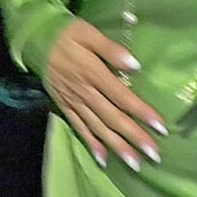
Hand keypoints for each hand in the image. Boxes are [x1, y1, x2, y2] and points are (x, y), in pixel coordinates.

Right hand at [44, 19, 167, 170]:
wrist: (36, 40)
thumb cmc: (67, 34)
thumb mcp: (88, 33)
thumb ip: (111, 50)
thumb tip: (134, 66)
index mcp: (93, 74)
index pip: (122, 97)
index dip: (141, 112)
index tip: (160, 127)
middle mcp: (84, 92)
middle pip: (112, 118)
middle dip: (134, 137)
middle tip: (154, 154)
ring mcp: (73, 102)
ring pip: (97, 128)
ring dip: (116, 146)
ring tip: (134, 163)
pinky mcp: (64, 107)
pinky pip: (79, 129)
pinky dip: (91, 144)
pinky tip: (104, 159)